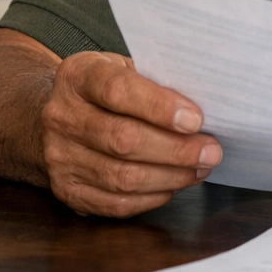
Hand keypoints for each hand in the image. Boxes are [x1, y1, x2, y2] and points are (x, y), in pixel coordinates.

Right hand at [40, 51, 220, 217]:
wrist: (62, 115)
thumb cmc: (110, 90)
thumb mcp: (128, 68)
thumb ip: (158, 82)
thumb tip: (207, 107)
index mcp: (78, 76)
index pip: (118, 90)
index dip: (159, 106)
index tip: (196, 120)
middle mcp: (62, 117)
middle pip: (123, 140)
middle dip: (176, 149)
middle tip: (211, 151)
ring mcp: (59, 157)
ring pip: (122, 177)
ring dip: (170, 176)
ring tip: (200, 169)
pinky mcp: (67, 190)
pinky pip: (115, 203)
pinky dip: (151, 197)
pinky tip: (173, 185)